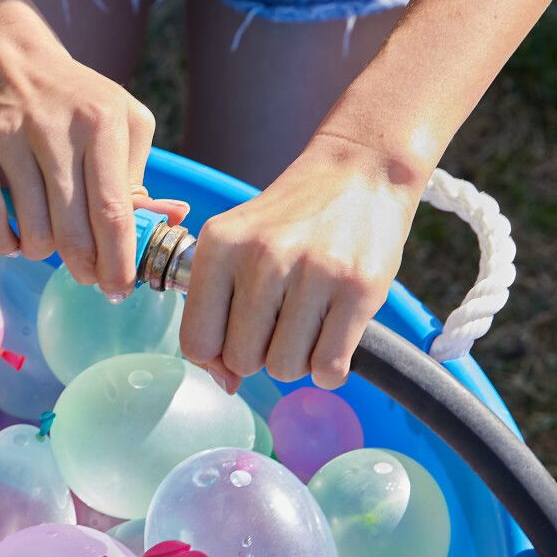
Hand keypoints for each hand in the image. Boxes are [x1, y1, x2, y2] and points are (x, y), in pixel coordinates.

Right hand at [0, 27, 157, 298]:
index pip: (113, 211)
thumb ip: (139, 176)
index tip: (121, 288)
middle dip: (85, 268)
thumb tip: (164, 225)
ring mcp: (8, 137)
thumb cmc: (77, 103)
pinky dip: (6, 244)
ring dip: (44, 252)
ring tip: (49, 241)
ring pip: (32, 231)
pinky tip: (17, 237)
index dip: (118, 260)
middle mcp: (53, 127)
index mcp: (100, 122)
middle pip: (73, 230)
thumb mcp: (123, 122)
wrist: (9, 61)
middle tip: (88, 276)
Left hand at [178, 133, 422, 391]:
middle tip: (278, 324)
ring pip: (285, 368)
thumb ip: (216, 309)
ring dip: (295, 360)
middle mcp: (262, 257)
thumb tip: (225, 385)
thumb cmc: (291, 220)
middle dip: (258, 355)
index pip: (196, 341)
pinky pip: (328, 368)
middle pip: (241, 360)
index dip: (214, 357)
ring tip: (306, 325)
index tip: (235, 341)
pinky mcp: (359, 289)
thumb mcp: (236, 243)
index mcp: (220, 245)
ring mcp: (313, 272)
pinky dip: (328, 369)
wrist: (360, 171)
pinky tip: (331, 339)